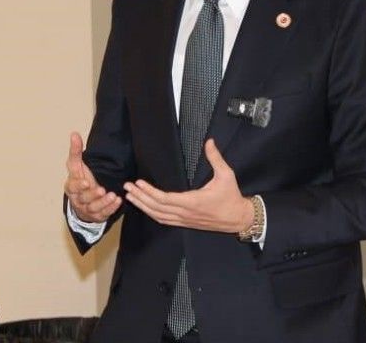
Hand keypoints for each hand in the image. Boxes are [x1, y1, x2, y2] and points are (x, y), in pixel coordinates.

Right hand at [64, 132, 121, 222]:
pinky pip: (103, 214)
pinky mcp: (96, 215)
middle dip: (92, 195)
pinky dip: (110, 208)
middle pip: (83, 198)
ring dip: (103, 202)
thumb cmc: (81, 179)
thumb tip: (74, 134)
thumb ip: (76, 151)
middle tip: (101, 189)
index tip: (86, 182)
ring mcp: (87, 209)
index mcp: (72, 187)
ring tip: (113, 195)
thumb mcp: (77, 166)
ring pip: (93, 208)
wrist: (83, 200)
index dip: (79, 186)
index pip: (73, 187)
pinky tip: (118, 201)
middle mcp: (78, 199)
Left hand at [123, 139, 252, 233]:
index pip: (165, 199)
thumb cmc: (231, 197)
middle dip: (140, 197)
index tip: (139, 183)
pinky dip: (152, 214)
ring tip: (131, 196)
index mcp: (193, 201)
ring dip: (143, 206)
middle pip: (157, 208)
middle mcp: (185, 213)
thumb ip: (216, 158)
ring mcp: (184, 220)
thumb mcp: (226, 175)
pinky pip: (164, 221)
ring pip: (158, 216)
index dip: (150, 192)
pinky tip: (145, 208)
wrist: (238, 218)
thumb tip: (209, 141)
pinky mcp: (185, 223)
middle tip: (127, 187)